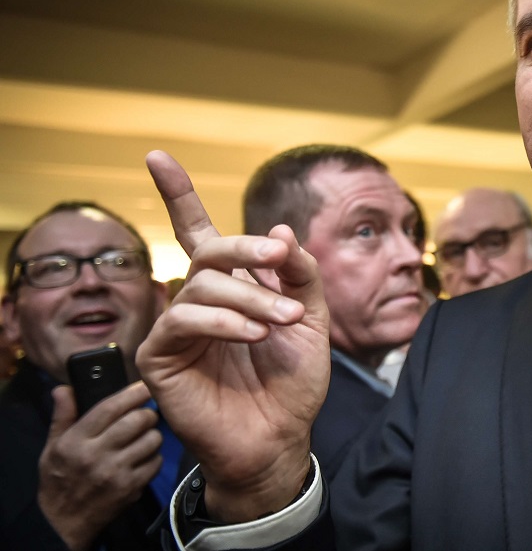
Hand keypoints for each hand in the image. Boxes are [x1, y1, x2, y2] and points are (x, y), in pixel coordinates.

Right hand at [38, 383, 161, 550]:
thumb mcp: (52, 447)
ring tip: (143, 438)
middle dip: (146, 413)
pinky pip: (156, 462)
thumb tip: (63, 388)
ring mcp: (116, 472)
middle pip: (137, 420)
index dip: (131, 393)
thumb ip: (62, 416)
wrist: (62, 522)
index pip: (109, 408)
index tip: (144, 386)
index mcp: (76, 441)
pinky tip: (143, 458)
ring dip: (152, 435)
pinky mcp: (131, 488)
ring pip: (152, 440)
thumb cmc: (59, 479)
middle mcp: (97, 455)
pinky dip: (154, 457)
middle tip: (145, 415)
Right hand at [136, 151, 330, 521]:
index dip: (178, 194)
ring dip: (251, 298)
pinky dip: (224, 322)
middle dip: (247, 249)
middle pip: (208, 251)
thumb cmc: (293, 380)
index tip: (157, 156)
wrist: (283, 435)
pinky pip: (184, 320)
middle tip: (281, 259)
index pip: (200, 233)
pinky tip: (254, 336)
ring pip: (202, 285)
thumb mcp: (313, 317)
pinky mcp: (160, 357)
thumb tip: (278, 227)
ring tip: (284, 322)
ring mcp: (177, 328)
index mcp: (232, 287)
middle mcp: (200, 301)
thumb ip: (300, 272)